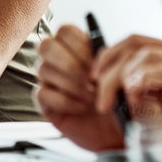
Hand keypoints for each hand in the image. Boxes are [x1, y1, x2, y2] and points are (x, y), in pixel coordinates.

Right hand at [35, 25, 122, 151]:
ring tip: (93, 97)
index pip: (64, 31)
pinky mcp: (44, 101)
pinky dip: (65, 101)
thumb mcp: (118, 76)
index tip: (96, 61)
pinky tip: (81, 108)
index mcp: (75, 47)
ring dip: (73, 85)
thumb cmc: (118, 100)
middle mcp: (57, 60)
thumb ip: (106, 59)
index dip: (79, 44)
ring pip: (44, 70)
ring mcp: (48, 80)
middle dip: (71, 64)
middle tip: (91, 81)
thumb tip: (98, 54)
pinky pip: (43, 93)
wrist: (116, 131)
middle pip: (46, 46)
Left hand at [96, 35, 161, 126]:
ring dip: (121, 78)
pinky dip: (142, 82)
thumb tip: (117, 88)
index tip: (96, 76)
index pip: (137, 41)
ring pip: (145, 56)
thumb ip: (146, 96)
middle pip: (136, 44)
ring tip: (116, 102)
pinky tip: (135, 98)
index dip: (110, 54)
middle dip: (108, 66)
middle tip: (98, 92)